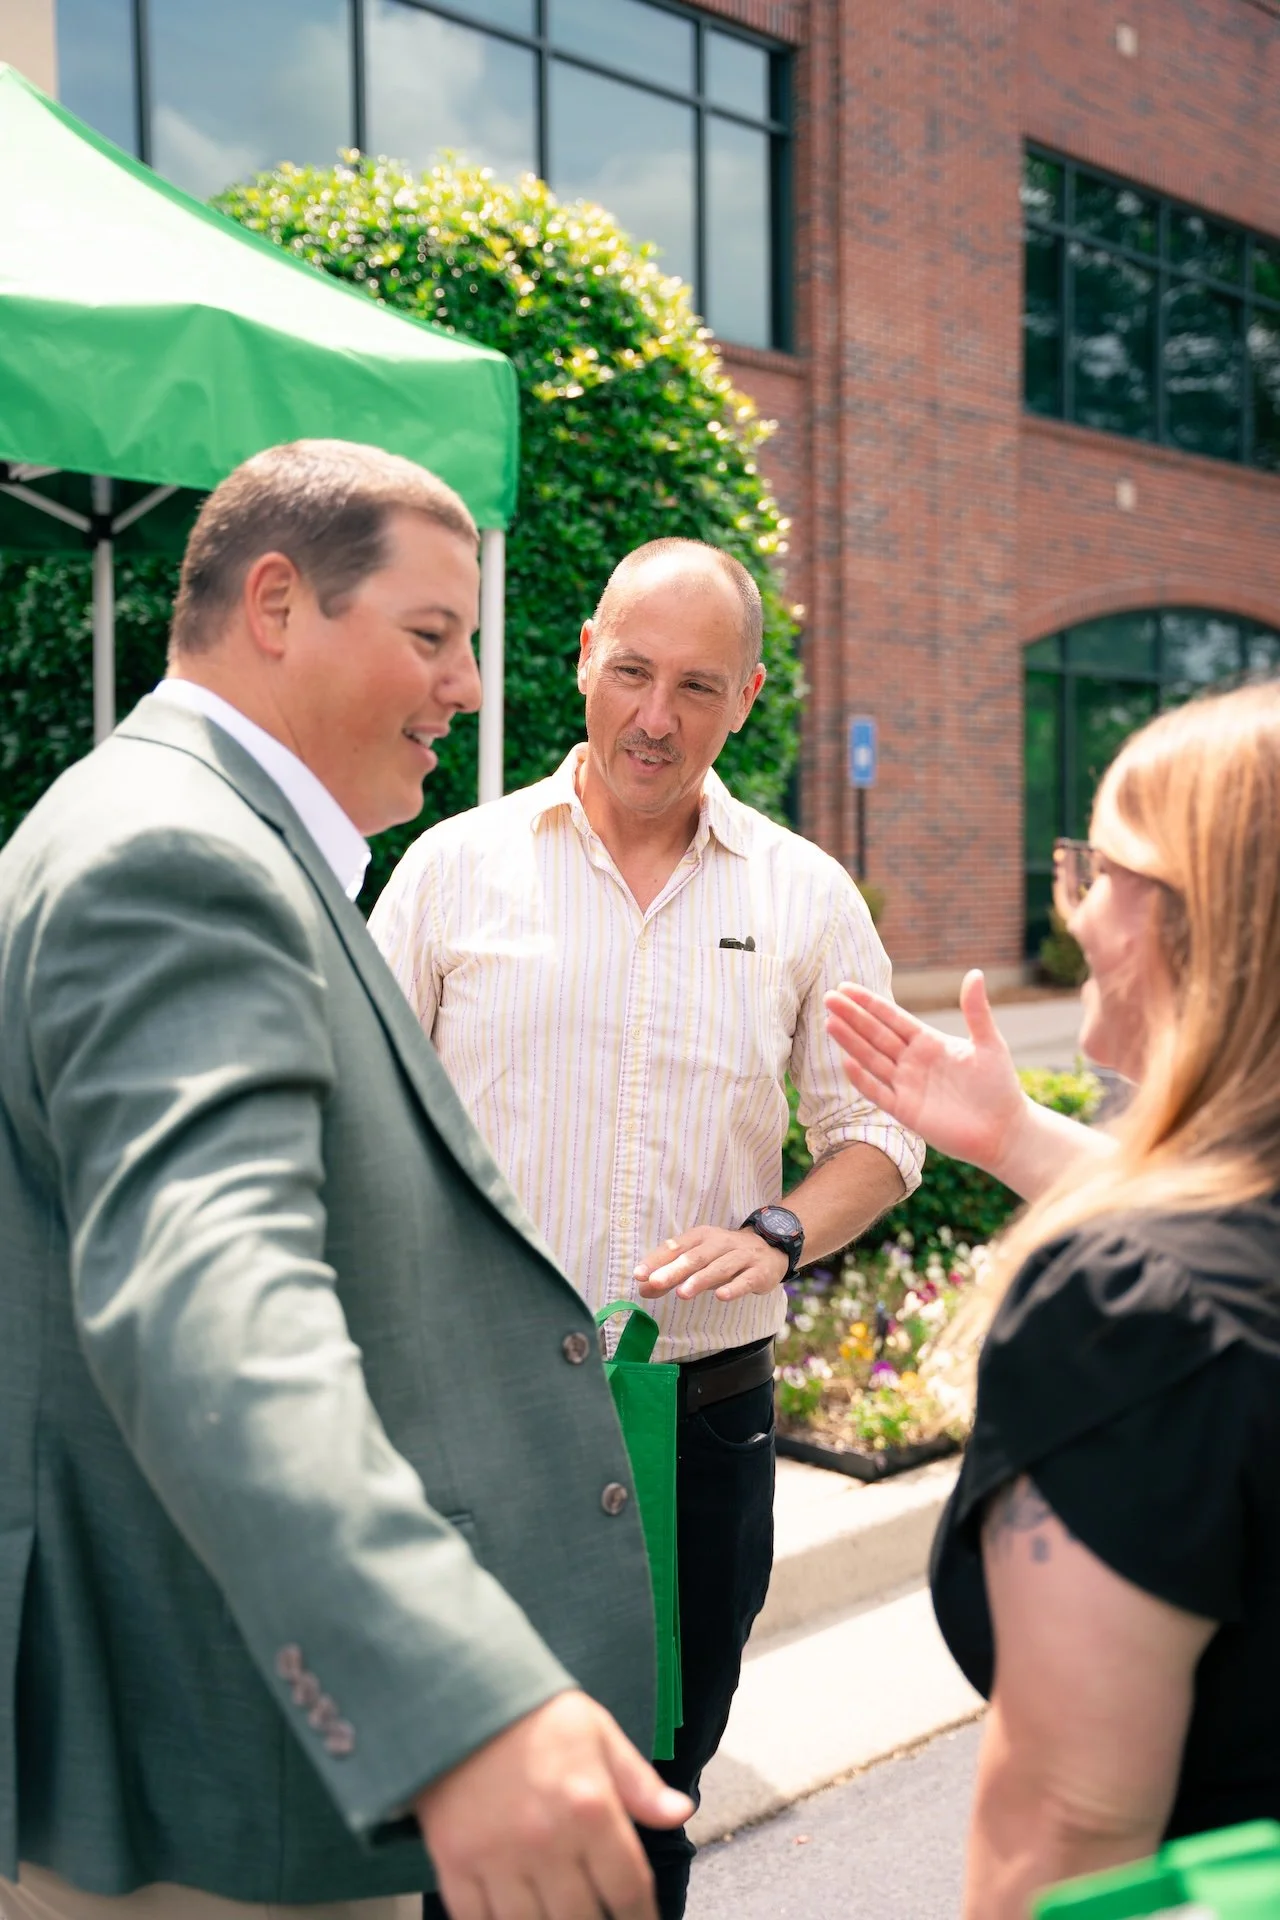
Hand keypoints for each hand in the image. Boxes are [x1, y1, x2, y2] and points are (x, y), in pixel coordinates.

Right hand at [415, 1690, 690, 1919]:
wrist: (462, 1693)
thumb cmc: (537, 1716)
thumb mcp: (599, 1735)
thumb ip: (639, 1782)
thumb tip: (680, 1813)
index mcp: (590, 1809)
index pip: (628, 1889)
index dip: (641, 1918)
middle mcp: (547, 1841)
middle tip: (599, 1916)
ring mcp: (497, 1858)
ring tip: (559, 1918)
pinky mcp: (455, 1864)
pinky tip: (515, 1919)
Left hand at [634, 1225, 788, 1302]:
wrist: (771, 1248)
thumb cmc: (725, 1256)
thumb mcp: (699, 1261)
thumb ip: (671, 1274)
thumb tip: (643, 1288)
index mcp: (702, 1236)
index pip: (676, 1247)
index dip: (657, 1260)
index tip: (639, 1275)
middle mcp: (721, 1243)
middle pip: (696, 1256)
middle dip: (674, 1270)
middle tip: (655, 1282)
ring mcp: (741, 1256)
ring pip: (719, 1267)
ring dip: (700, 1279)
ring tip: (682, 1293)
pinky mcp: (759, 1272)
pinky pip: (746, 1280)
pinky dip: (734, 1287)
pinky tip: (721, 1296)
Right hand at [823, 969, 1024, 1177]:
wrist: (1004, 1131)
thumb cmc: (999, 1086)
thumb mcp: (989, 1043)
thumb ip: (976, 1011)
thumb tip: (975, 973)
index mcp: (929, 1042)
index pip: (892, 1018)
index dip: (869, 1003)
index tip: (845, 987)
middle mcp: (912, 1062)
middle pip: (876, 1035)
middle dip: (853, 1016)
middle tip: (828, 997)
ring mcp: (906, 1086)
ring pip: (872, 1059)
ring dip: (851, 1042)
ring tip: (830, 1022)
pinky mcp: (905, 1112)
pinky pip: (878, 1093)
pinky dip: (863, 1079)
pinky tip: (847, 1062)